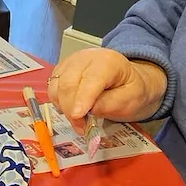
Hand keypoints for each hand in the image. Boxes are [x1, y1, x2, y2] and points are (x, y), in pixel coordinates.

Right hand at [46, 47, 166, 131]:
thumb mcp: (132, 98)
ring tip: (79, 121)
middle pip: (68, 83)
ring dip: (64, 108)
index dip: (83, 98)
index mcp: (107, 61)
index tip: (78, 116)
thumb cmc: (130, 89)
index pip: (90, 79)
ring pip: (56, 87)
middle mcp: (84, 58)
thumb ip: (112, 103)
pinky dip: (60, 104)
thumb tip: (91, 110)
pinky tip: (73, 110)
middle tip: (81, 128)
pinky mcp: (60, 72)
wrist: (126, 79)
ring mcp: (70, 64)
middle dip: (71, 109)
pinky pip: (52, 90)